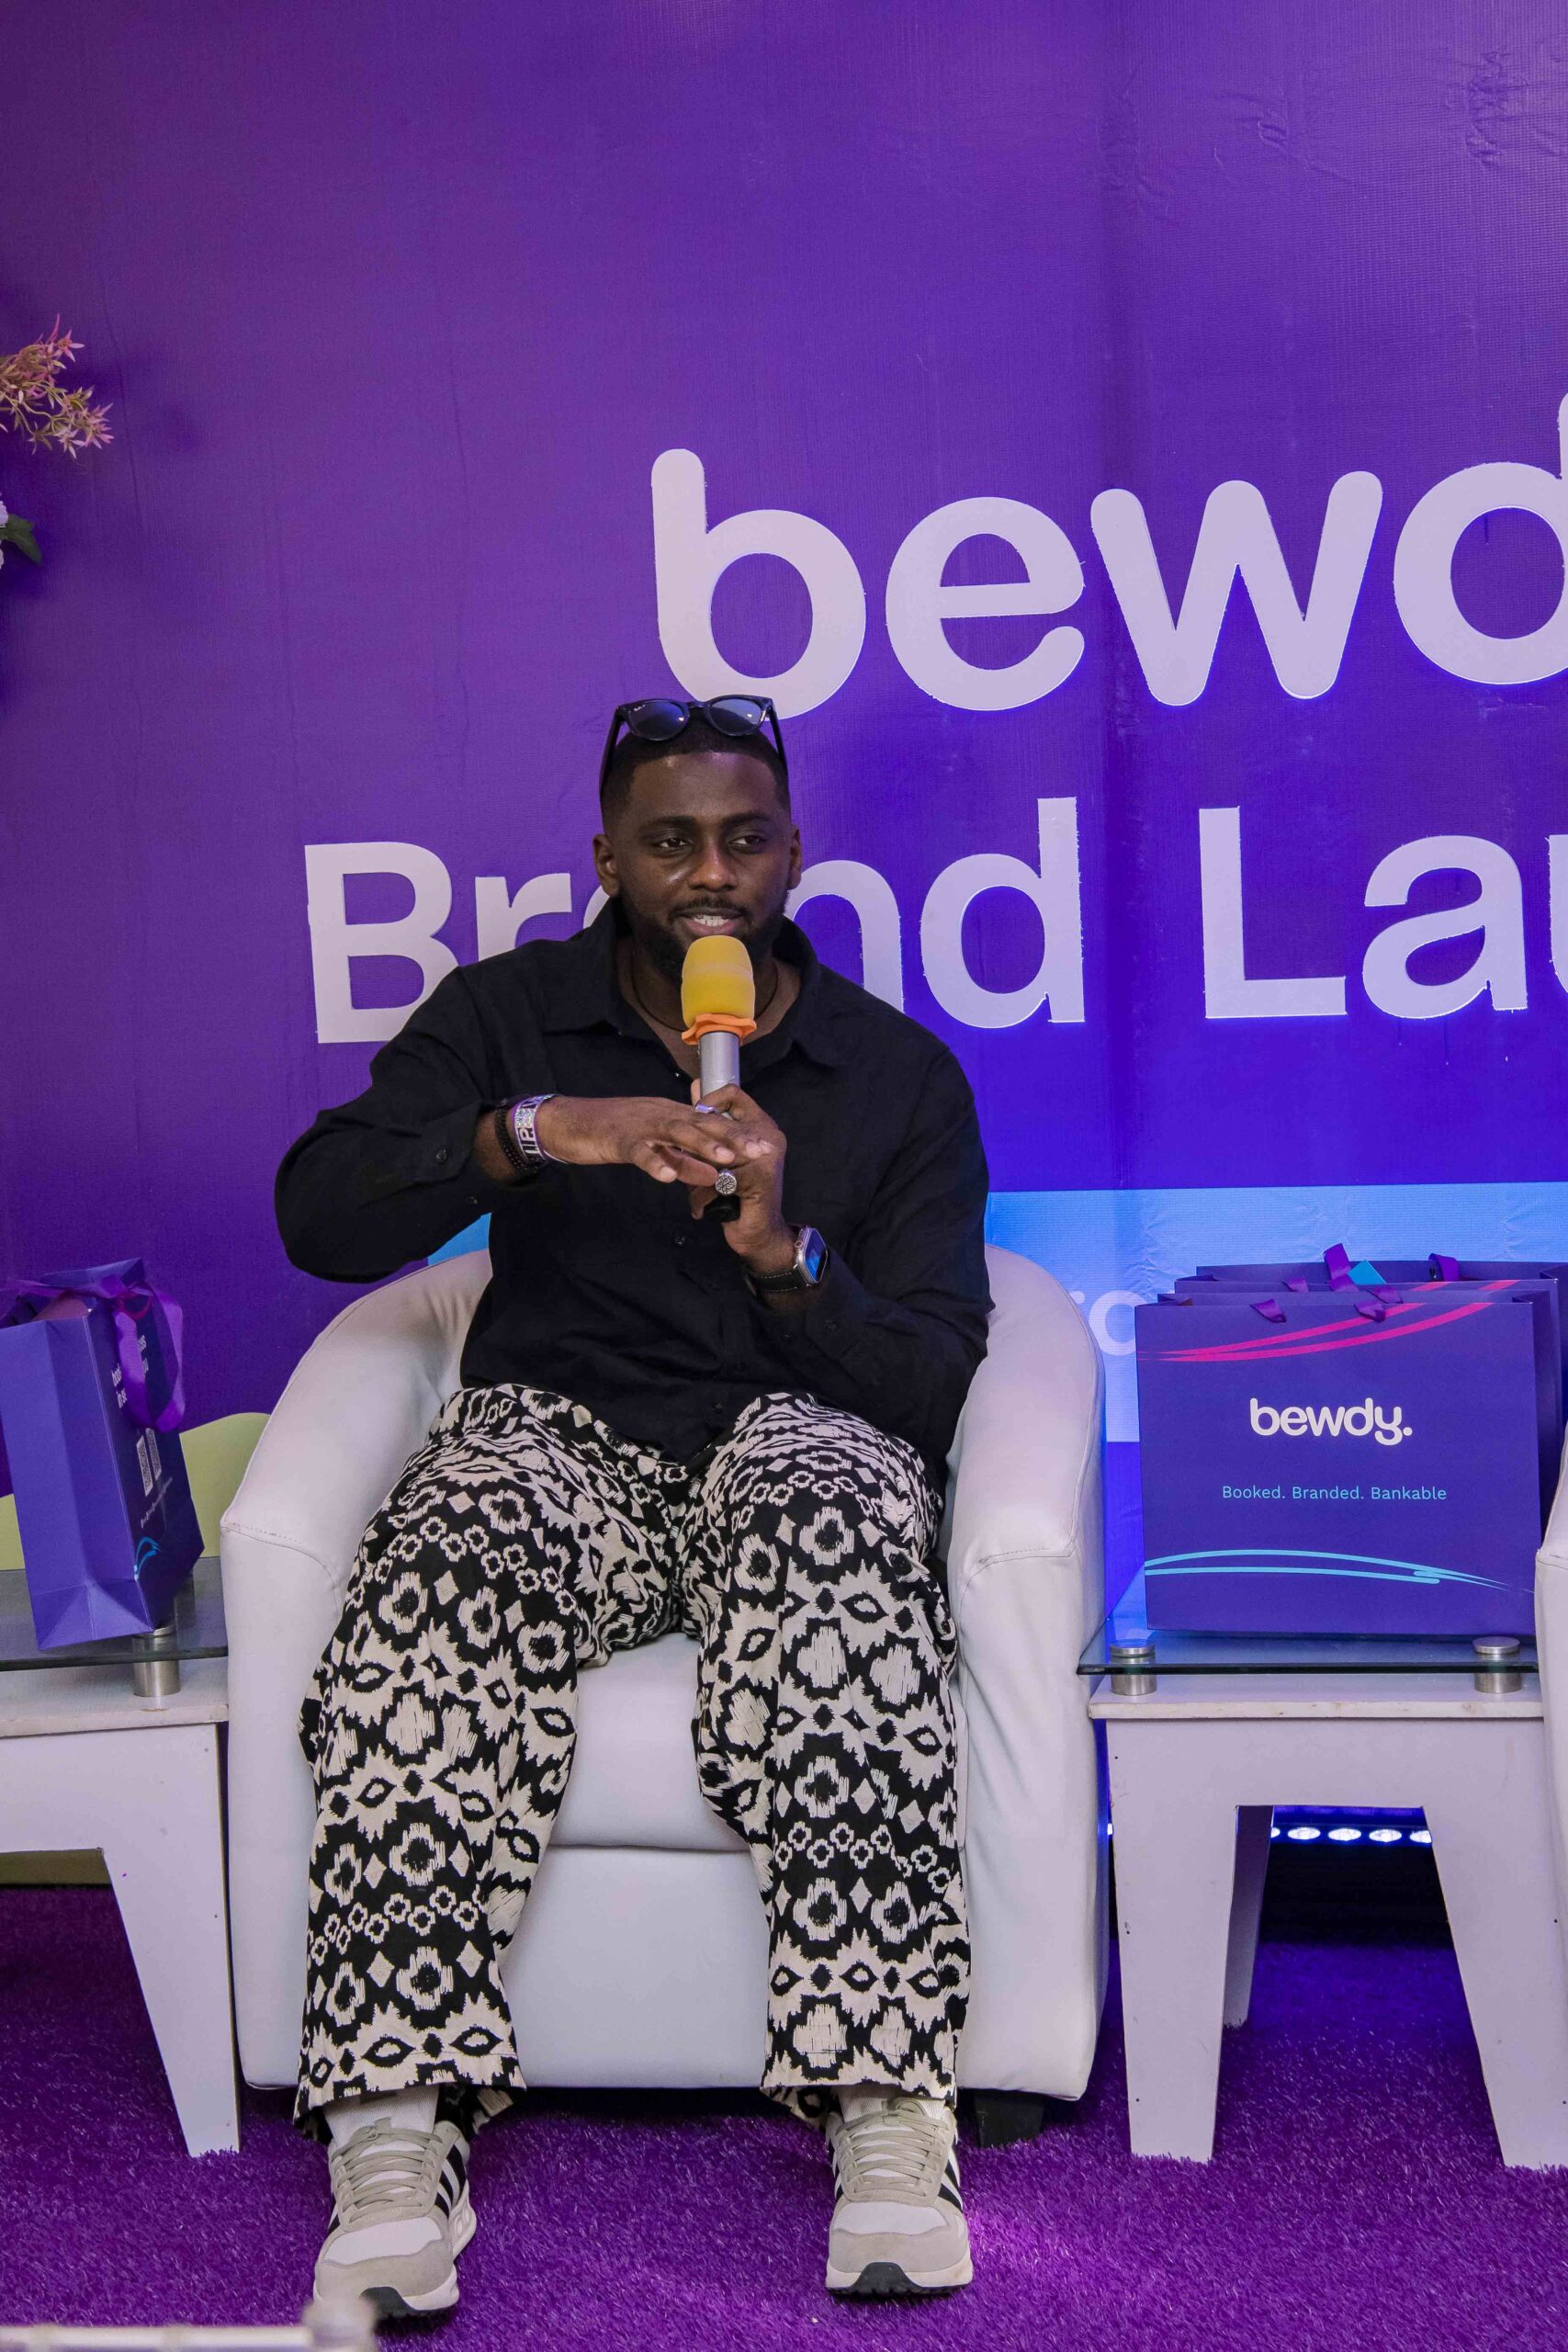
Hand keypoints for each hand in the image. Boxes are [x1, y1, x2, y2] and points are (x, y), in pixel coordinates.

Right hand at [533, 1093, 762, 1192]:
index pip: (710, 1122)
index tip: (765, 1146)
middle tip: (759, 1152)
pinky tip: (666, 1177)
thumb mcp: (653, 1144)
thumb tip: (708, 1171)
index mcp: (670, 1114)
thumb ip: (679, 1155)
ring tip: (725, 1162)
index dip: (738, 1134)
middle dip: (733, 1138)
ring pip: (676, 1132)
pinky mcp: (619, 1138)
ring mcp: (641, 1125)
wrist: (571, 1122)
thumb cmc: (612, 1133)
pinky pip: (638, 1151)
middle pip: (702, 1124)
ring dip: (701, 1147)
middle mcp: (661, 1114)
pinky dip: (653, 1161)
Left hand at [684, 1083, 795, 1276]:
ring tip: (695, 1191)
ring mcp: (766, 1156)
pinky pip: (715, 1180)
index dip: (708, 1103)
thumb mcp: (721, 1156)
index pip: (733, 1093)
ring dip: (698, 1177)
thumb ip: (711, 1125)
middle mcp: (768, 1136)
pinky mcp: (759, 1178)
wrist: (759, 1235)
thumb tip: (695, 1087)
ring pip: (714, 1154)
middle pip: (720, 1123)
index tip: (694, 1120)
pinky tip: (702, 1209)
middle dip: (697, 1146)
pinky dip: (703, 1197)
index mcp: (761, 1125)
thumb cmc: (737, 1196)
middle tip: (685, 1157)